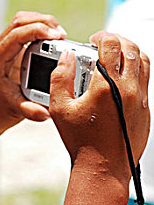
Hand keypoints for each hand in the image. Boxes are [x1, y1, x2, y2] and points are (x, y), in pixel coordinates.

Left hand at [0, 11, 66, 135]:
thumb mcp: (14, 111)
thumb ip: (30, 111)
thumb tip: (47, 112)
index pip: (15, 36)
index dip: (37, 31)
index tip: (58, 36)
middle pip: (18, 22)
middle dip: (42, 21)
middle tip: (62, 34)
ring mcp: (2, 48)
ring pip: (19, 22)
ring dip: (40, 22)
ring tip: (59, 35)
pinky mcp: (9, 50)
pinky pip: (22, 30)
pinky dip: (38, 29)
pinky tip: (52, 39)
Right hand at [49, 32, 149, 182]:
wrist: (103, 168)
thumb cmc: (80, 139)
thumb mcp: (59, 107)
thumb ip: (60, 77)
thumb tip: (67, 57)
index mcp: (106, 85)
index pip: (111, 46)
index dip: (102, 36)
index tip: (93, 39)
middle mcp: (128, 89)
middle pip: (131, 49)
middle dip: (117, 40)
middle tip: (104, 42)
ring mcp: (140, 99)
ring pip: (144, 62)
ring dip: (130, 52)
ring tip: (115, 54)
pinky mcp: (145, 109)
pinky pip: (145, 80)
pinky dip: (135, 69)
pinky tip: (120, 76)